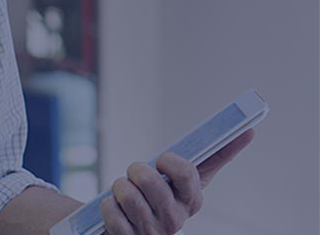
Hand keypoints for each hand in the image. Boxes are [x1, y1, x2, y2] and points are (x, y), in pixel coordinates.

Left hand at [100, 129, 254, 233]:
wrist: (133, 228)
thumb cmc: (160, 195)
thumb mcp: (183, 177)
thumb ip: (214, 156)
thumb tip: (248, 131)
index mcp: (191, 200)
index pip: (186, 173)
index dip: (169, 162)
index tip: (162, 160)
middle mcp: (175, 221)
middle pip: (149, 180)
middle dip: (135, 170)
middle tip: (135, 175)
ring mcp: (152, 233)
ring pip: (126, 194)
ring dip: (119, 188)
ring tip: (125, 194)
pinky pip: (111, 214)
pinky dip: (108, 206)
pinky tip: (116, 211)